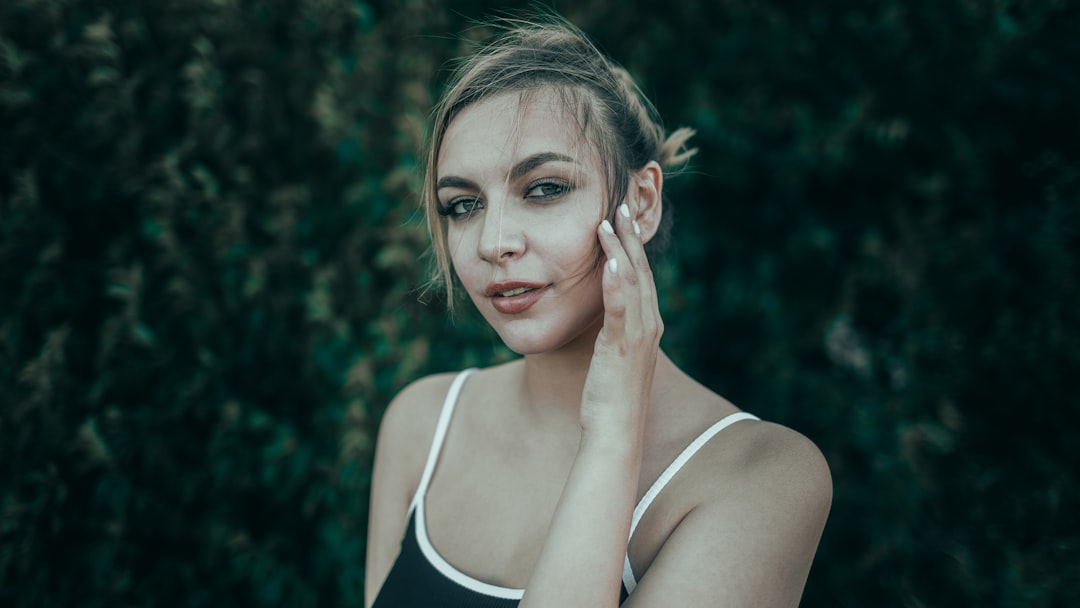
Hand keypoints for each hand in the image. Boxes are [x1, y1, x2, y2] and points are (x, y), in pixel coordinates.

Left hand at [579, 198, 663, 439]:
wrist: (615, 430)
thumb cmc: (610, 395)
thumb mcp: (614, 354)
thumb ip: (616, 329)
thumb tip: (607, 312)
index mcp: (648, 324)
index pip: (642, 275)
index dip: (633, 244)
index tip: (621, 217)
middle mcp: (649, 325)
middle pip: (641, 271)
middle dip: (629, 236)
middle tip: (619, 205)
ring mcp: (638, 336)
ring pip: (631, 282)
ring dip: (620, 249)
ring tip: (608, 222)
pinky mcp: (620, 347)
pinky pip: (620, 309)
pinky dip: (616, 284)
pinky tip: (609, 262)